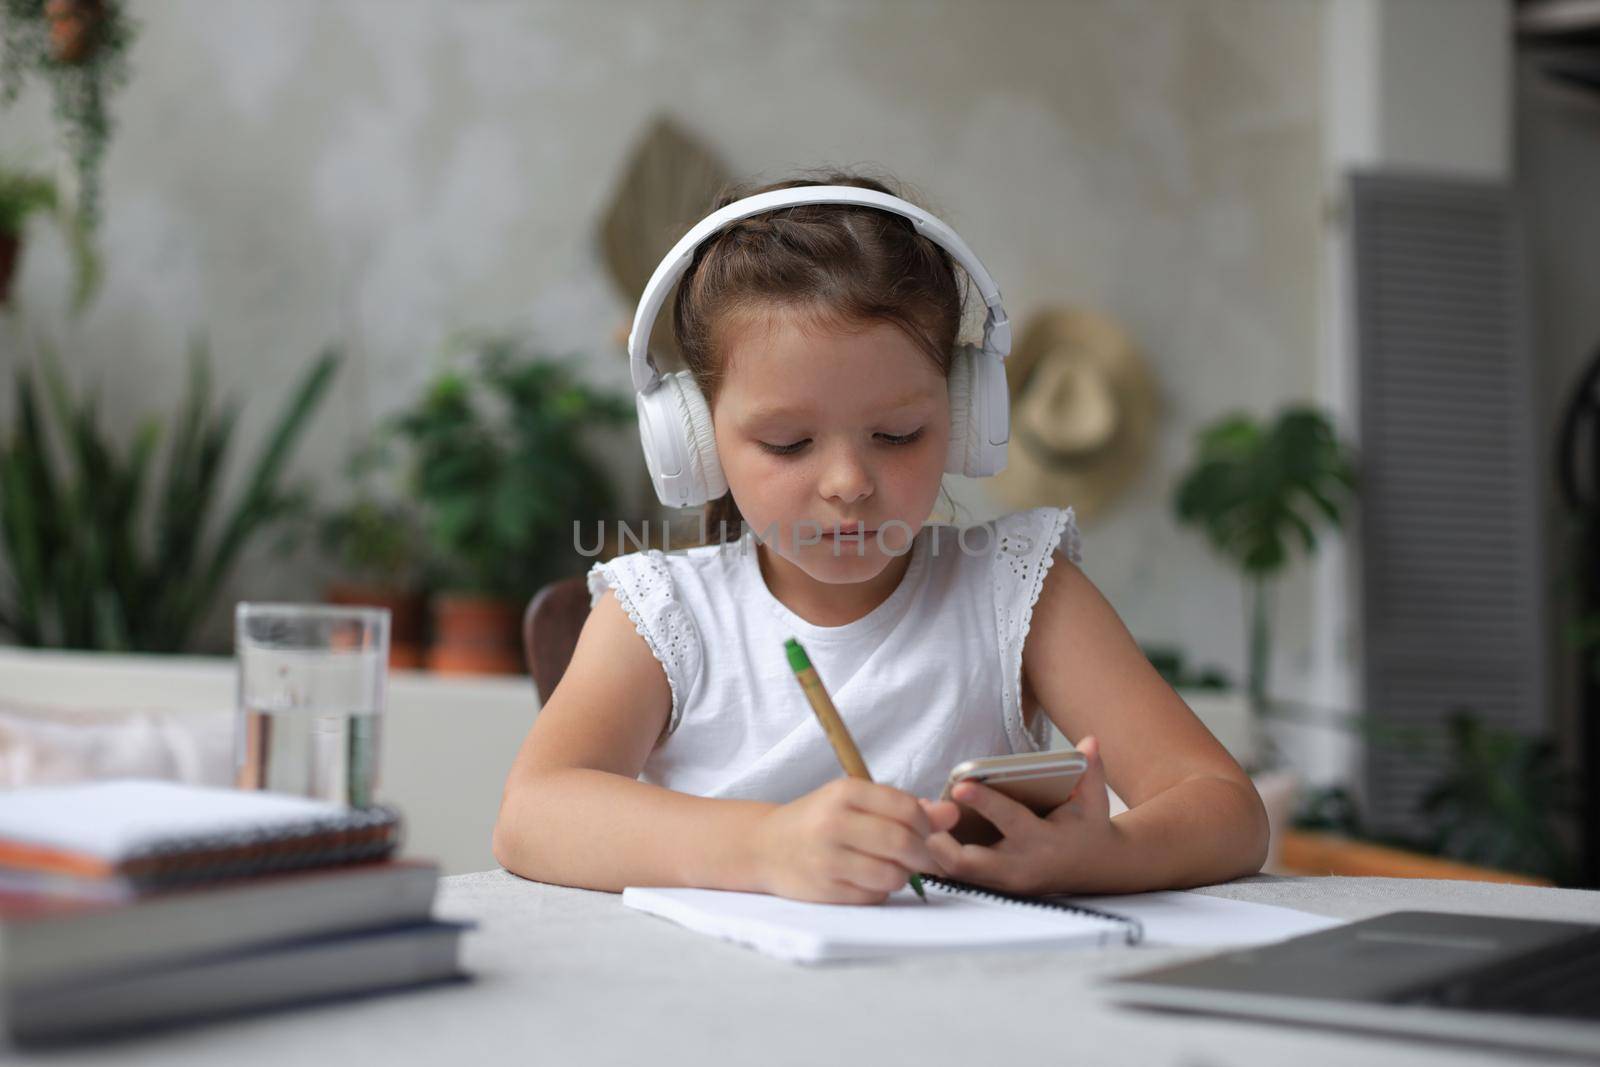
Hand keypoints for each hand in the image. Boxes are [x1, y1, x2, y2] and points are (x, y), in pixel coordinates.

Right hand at [750, 778, 959, 903]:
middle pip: (903, 843)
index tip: (925, 833)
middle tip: (923, 858)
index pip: (907, 809)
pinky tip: (869, 879)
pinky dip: (881, 891)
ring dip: (903, 875)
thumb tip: (952, 814)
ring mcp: (827, 858)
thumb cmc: (818, 820)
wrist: (765, 846)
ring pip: (893, 874)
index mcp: (845, 792)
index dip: (927, 825)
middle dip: (923, 855)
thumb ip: (905, 806)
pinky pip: (874, 896)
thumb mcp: (856, 802)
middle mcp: (834, 822)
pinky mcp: (825, 890)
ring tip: (892, 867)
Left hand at [925, 736, 1122, 895]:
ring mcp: (1005, 882)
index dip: (984, 802)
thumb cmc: (1089, 828)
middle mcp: (1020, 866)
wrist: (1098, 869)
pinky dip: (941, 859)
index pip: (1010, 821)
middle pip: (968, 863)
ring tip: (917, 818)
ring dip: (933, 850)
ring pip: (957, 874)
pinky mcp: (995, 887)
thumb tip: (1089, 740)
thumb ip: (1091, 770)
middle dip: (940, 842)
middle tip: (923, 812)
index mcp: (1042, 842)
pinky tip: (926, 834)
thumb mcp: (1095, 800)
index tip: (960, 785)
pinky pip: (960, 877)